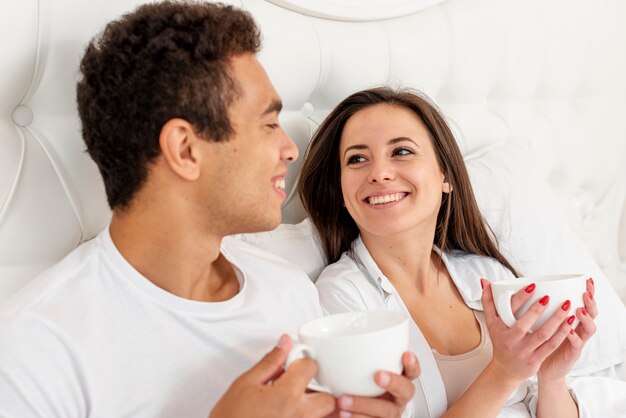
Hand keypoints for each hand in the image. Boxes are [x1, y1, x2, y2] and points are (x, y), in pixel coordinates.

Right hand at [209, 334, 335, 417]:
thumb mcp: (245, 383)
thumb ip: (270, 362)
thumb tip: (285, 342)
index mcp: (287, 395)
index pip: (310, 368)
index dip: (301, 362)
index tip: (292, 366)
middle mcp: (299, 415)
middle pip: (328, 399)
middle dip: (319, 391)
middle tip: (300, 388)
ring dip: (316, 409)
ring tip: (294, 405)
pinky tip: (287, 416)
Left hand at [332, 352, 418, 417]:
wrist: (337, 410)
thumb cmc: (348, 387)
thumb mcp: (351, 370)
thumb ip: (350, 359)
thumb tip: (329, 345)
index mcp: (396, 379)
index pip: (411, 370)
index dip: (412, 363)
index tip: (405, 354)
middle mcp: (396, 397)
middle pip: (406, 390)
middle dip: (394, 382)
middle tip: (378, 375)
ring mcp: (389, 412)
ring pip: (387, 411)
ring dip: (365, 404)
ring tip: (343, 400)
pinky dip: (358, 417)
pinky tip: (344, 413)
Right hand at [481, 279, 571, 383]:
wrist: (506, 369)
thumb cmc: (501, 340)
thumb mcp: (491, 322)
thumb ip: (488, 301)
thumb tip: (485, 281)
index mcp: (499, 327)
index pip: (508, 310)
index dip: (520, 298)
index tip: (532, 286)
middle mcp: (510, 340)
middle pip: (524, 324)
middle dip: (536, 310)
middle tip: (549, 296)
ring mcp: (524, 351)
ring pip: (542, 335)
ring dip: (556, 320)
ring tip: (566, 306)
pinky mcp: (535, 359)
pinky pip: (551, 345)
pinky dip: (562, 334)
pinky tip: (570, 323)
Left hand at [537, 278, 596, 380]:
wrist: (541, 369)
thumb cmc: (538, 342)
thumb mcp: (539, 323)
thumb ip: (537, 308)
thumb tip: (526, 286)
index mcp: (570, 320)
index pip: (584, 303)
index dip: (588, 292)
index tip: (587, 279)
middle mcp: (577, 329)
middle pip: (590, 313)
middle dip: (590, 302)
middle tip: (586, 292)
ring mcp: (577, 342)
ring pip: (588, 329)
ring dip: (585, 318)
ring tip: (579, 309)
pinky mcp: (572, 354)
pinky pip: (576, 345)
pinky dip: (573, 337)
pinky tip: (568, 330)